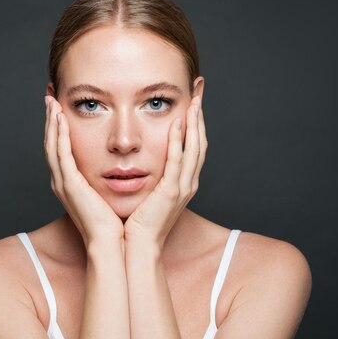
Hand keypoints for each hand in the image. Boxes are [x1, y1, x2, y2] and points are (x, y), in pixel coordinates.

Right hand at [44, 96, 123, 245]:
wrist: (111, 244)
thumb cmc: (114, 222)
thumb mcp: (107, 194)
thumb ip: (107, 178)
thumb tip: (119, 165)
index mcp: (70, 183)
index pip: (61, 149)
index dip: (58, 128)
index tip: (59, 108)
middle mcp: (62, 181)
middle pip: (51, 144)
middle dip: (50, 120)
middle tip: (49, 98)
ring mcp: (63, 183)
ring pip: (52, 146)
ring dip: (51, 122)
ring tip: (51, 102)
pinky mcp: (69, 185)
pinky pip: (61, 154)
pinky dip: (59, 135)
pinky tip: (60, 118)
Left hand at [124, 96, 206, 248]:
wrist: (137, 246)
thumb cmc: (137, 221)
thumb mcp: (148, 193)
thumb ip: (150, 175)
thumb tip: (139, 158)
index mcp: (183, 183)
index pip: (193, 146)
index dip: (195, 123)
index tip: (194, 101)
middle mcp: (188, 183)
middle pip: (200, 143)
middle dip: (200, 117)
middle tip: (200, 92)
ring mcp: (183, 188)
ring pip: (194, 149)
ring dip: (195, 124)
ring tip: (194, 101)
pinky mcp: (172, 192)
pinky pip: (178, 161)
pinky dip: (180, 141)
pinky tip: (178, 124)